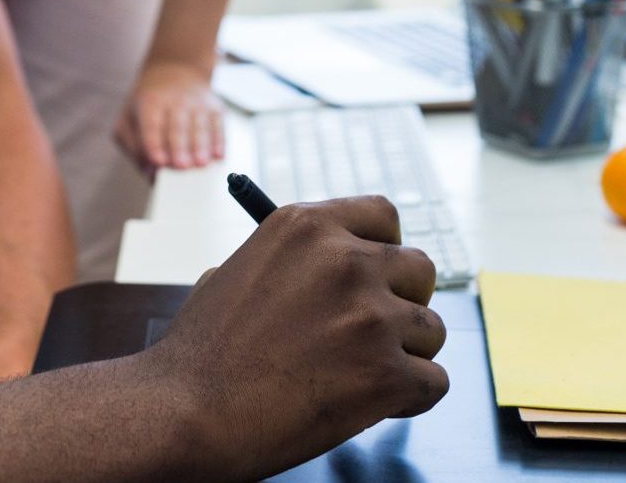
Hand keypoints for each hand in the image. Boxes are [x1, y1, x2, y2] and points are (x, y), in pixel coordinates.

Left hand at [115, 61, 224, 172]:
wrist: (175, 68)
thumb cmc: (149, 101)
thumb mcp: (128, 117)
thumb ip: (133, 146)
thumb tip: (149, 172)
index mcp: (150, 102)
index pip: (151, 124)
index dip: (153, 143)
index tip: (157, 161)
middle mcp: (174, 100)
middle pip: (177, 126)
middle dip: (179, 146)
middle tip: (181, 166)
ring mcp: (197, 103)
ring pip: (200, 125)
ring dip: (201, 145)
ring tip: (201, 163)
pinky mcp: (215, 108)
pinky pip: (218, 125)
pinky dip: (219, 140)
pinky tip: (218, 155)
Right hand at [141, 196, 447, 480]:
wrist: (190, 410)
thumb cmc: (204, 350)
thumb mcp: (236, 268)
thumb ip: (289, 263)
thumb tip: (318, 274)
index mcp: (305, 226)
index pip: (383, 215)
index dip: (386, 248)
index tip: (378, 272)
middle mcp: (344, 259)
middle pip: (420, 268)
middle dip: (405, 300)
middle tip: (376, 330)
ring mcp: (370, 315)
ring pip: (431, 330)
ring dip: (407, 354)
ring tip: (364, 374)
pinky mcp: (387, 374)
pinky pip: (434, 382)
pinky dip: (412, 398)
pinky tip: (376, 403)